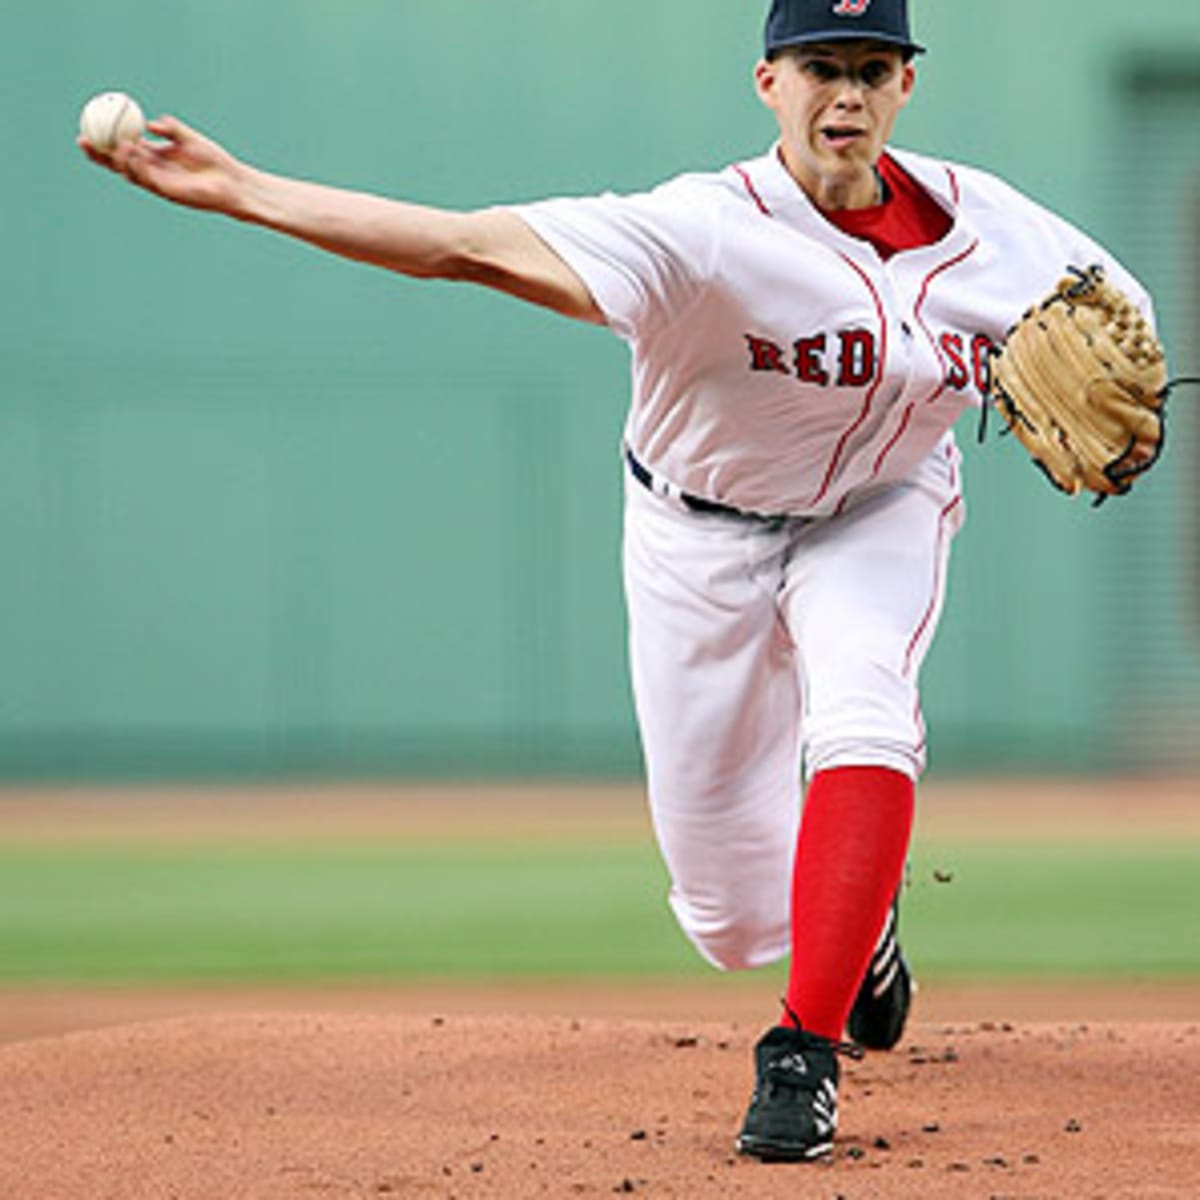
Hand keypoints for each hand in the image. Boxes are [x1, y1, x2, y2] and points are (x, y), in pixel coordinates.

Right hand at [78, 116, 251, 216]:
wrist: (232, 182)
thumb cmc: (215, 161)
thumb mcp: (189, 138)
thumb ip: (171, 128)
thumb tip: (150, 122)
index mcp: (156, 157)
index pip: (124, 148)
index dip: (106, 140)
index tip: (89, 127)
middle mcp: (153, 171)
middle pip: (119, 163)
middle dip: (99, 154)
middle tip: (82, 139)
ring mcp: (159, 182)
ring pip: (130, 172)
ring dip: (119, 158)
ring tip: (114, 143)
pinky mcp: (168, 192)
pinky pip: (147, 178)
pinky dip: (137, 166)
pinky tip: (131, 152)